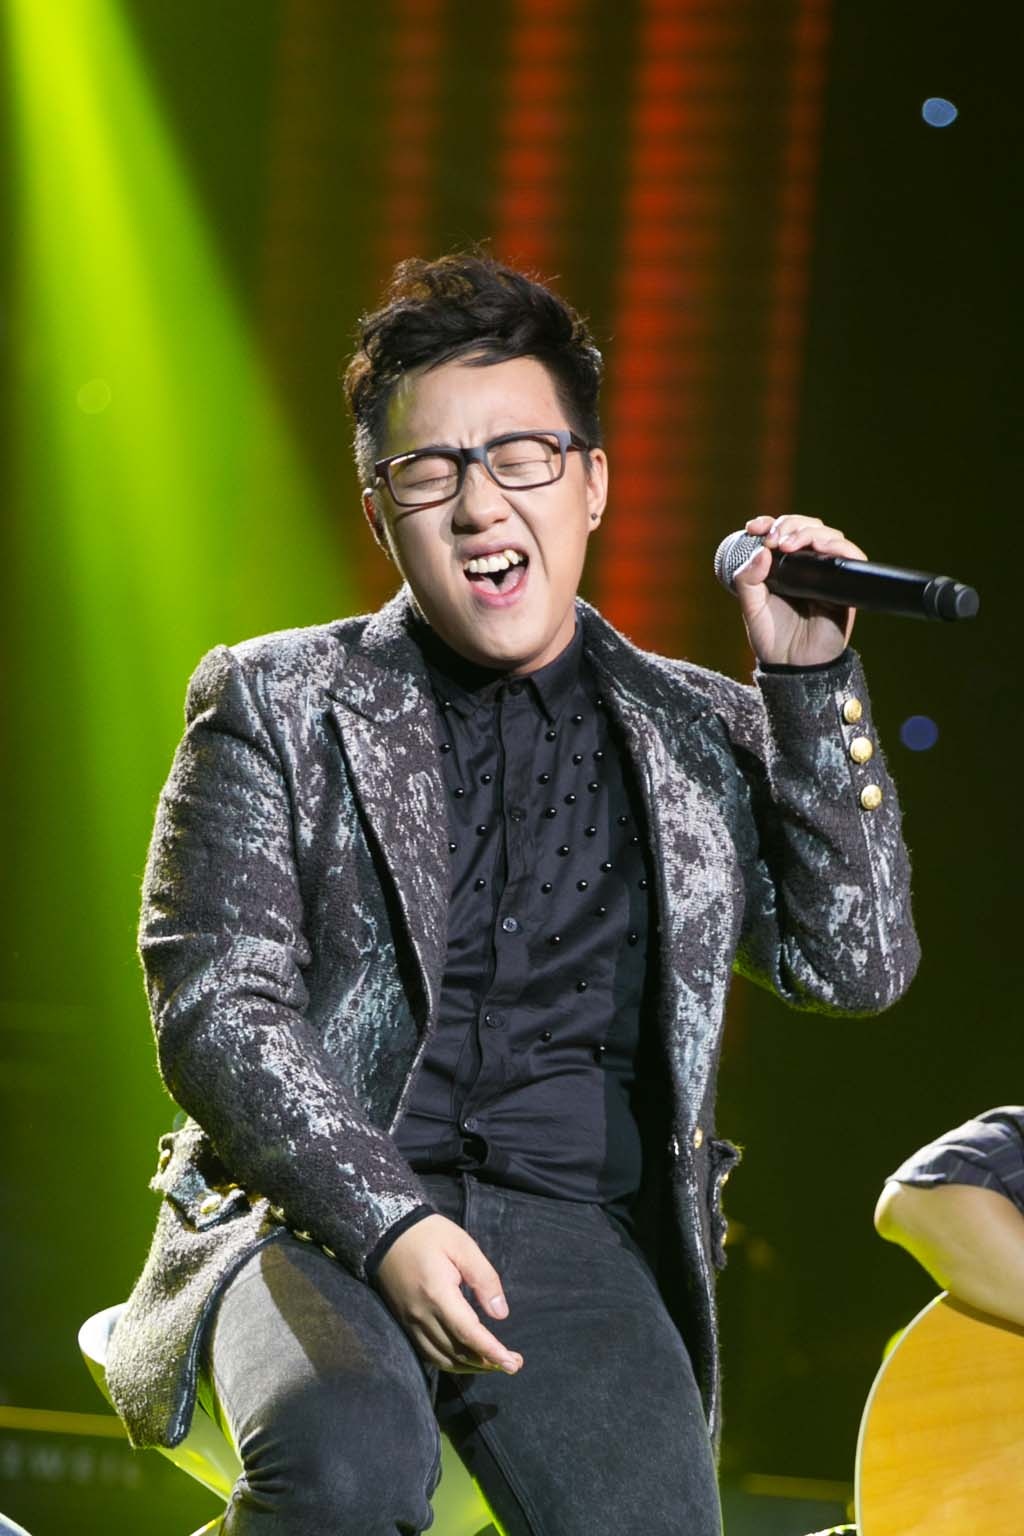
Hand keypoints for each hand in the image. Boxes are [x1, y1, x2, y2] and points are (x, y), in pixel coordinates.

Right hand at [376, 1213, 522, 1374]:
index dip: (491, 1351)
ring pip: (442, 1358)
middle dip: (487, 1362)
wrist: (387, 1233)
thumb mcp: (462, 1246)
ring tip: (493, 1364)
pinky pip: (428, 1353)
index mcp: (438, 1294)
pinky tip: (465, 1359)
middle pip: (457, 1351)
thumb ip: (484, 1279)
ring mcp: (410, 1322)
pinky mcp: (404, 1323)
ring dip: (469, 1366)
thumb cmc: (429, 1234)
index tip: (513, 1363)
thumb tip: (501, 1313)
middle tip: (513, 1363)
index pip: (468, 1332)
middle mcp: (422, 1315)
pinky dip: (449, 1362)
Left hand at [733, 515, 867, 666]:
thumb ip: (747, 581)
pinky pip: (851, 558)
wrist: (792, 668)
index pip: (783, 532)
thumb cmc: (772, 639)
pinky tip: (820, 547)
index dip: (771, 522)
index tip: (754, 527)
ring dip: (811, 532)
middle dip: (791, 524)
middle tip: (775, 539)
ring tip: (790, 544)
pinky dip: (838, 546)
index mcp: (784, 567)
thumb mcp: (751, 608)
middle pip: (809, 527)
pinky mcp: (844, 588)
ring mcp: (827, 575)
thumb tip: (761, 550)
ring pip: (829, 536)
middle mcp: (807, 567)